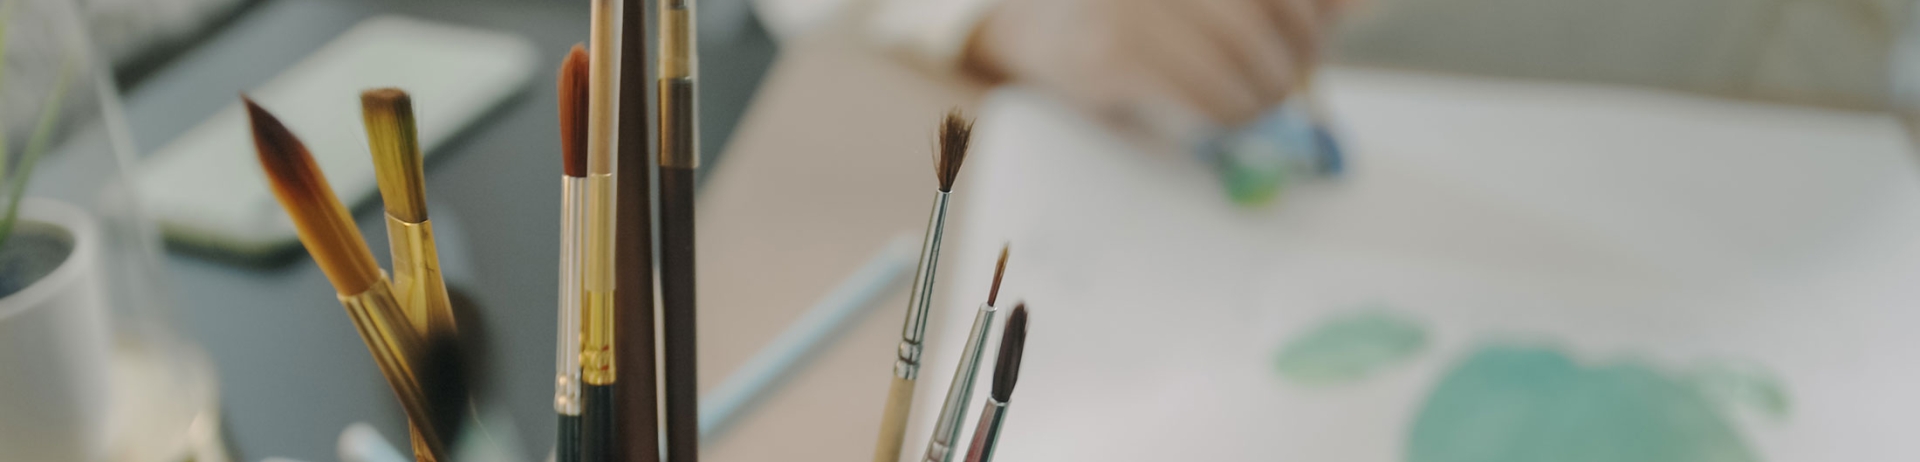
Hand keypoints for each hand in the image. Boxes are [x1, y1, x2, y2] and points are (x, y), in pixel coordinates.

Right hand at [963, 0, 1345, 128]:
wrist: (1035, 28)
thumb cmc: (1134, 9)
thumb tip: (1354, 5)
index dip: (1310, 8)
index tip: (1319, 34)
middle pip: (1258, 6)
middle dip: (1296, 46)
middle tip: (1294, 78)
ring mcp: (1137, 1)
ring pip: (1239, 45)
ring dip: (1266, 87)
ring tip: (1262, 101)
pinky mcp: (1116, 50)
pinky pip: (1201, 88)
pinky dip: (1230, 109)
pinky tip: (1229, 115)